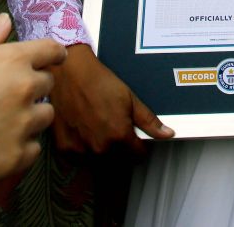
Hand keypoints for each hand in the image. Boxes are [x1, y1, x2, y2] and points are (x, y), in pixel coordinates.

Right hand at [0, 14, 64, 193]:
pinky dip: (20, 148)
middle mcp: (25, 90)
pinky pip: (33, 149)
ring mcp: (24, 125)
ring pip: (44, 116)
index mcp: (10, 61)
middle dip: (31, 87)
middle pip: (47, 84)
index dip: (51, 54)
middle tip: (3, 98)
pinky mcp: (19, 157)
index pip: (50, 50)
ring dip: (29, 118)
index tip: (52, 59)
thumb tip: (4, 21)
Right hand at [50, 43, 172, 157]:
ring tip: (99, 128)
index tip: (135, 139)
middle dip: (121, 149)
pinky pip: (80, 158)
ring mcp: (82, 149)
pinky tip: (84, 131)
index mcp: (120, 135)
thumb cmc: (99, 82)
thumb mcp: (130, 99)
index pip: (137, 155)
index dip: (139, 146)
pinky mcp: (65, 148)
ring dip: (103, 151)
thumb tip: (168, 134)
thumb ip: (149, 121)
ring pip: (99, 161)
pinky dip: (84, 149)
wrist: (71, 73)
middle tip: (115, 129)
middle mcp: (101, 147)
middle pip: (119, 160)